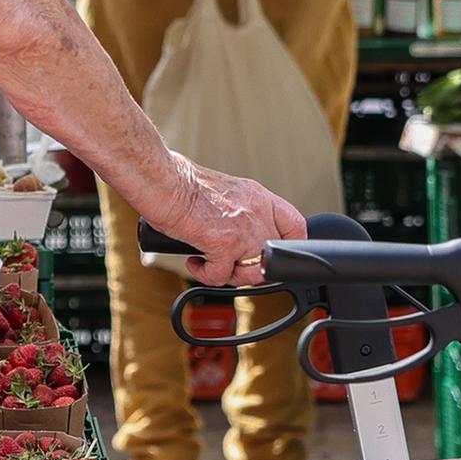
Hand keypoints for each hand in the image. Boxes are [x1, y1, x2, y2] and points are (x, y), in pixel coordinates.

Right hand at [150, 157, 306, 288]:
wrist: (165, 183)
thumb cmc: (185, 184)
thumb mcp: (227, 191)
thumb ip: (243, 212)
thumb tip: (244, 234)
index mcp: (260, 198)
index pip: (295, 226)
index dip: (288, 246)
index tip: (274, 254)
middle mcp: (257, 213)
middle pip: (271, 258)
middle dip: (248, 267)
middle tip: (228, 262)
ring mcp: (244, 230)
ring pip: (250, 273)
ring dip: (228, 274)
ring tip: (209, 263)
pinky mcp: (224, 245)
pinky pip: (221, 276)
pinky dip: (206, 274)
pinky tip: (195, 261)